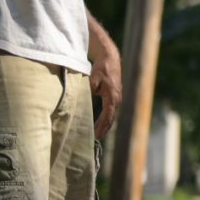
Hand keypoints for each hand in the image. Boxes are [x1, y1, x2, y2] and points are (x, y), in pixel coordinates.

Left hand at [86, 17, 122, 140]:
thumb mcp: (92, 80)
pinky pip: (110, 111)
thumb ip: (88, 92)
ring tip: (97, 136)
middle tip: (95, 140)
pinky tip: (99, 125)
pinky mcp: (114, 97)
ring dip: (105, 125)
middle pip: (111, 119)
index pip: (108, 116)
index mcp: (113, 96)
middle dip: (104, 129)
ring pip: (111, 116)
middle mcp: (117, 99)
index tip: (96, 136)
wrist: (109, 58)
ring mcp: (117, 98)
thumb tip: (81, 101)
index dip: (102, 126)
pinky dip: (105, 119)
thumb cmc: (101, 68)